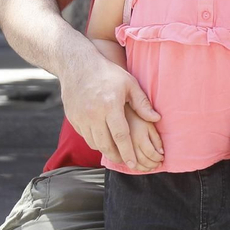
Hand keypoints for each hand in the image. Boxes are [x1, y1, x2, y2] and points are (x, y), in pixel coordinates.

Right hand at [59, 52, 160, 167]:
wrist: (77, 65)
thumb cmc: (107, 73)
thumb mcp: (129, 83)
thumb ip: (142, 103)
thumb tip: (156, 119)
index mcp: (110, 106)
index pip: (121, 136)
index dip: (128, 153)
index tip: (133, 164)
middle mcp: (93, 114)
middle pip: (106, 145)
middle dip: (117, 157)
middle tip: (126, 162)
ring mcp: (80, 117)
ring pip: (94, 143)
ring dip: (106, 150)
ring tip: (116, 153)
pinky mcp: (73, 118)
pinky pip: (85, 136)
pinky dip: (95, 142)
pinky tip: (103, 141)